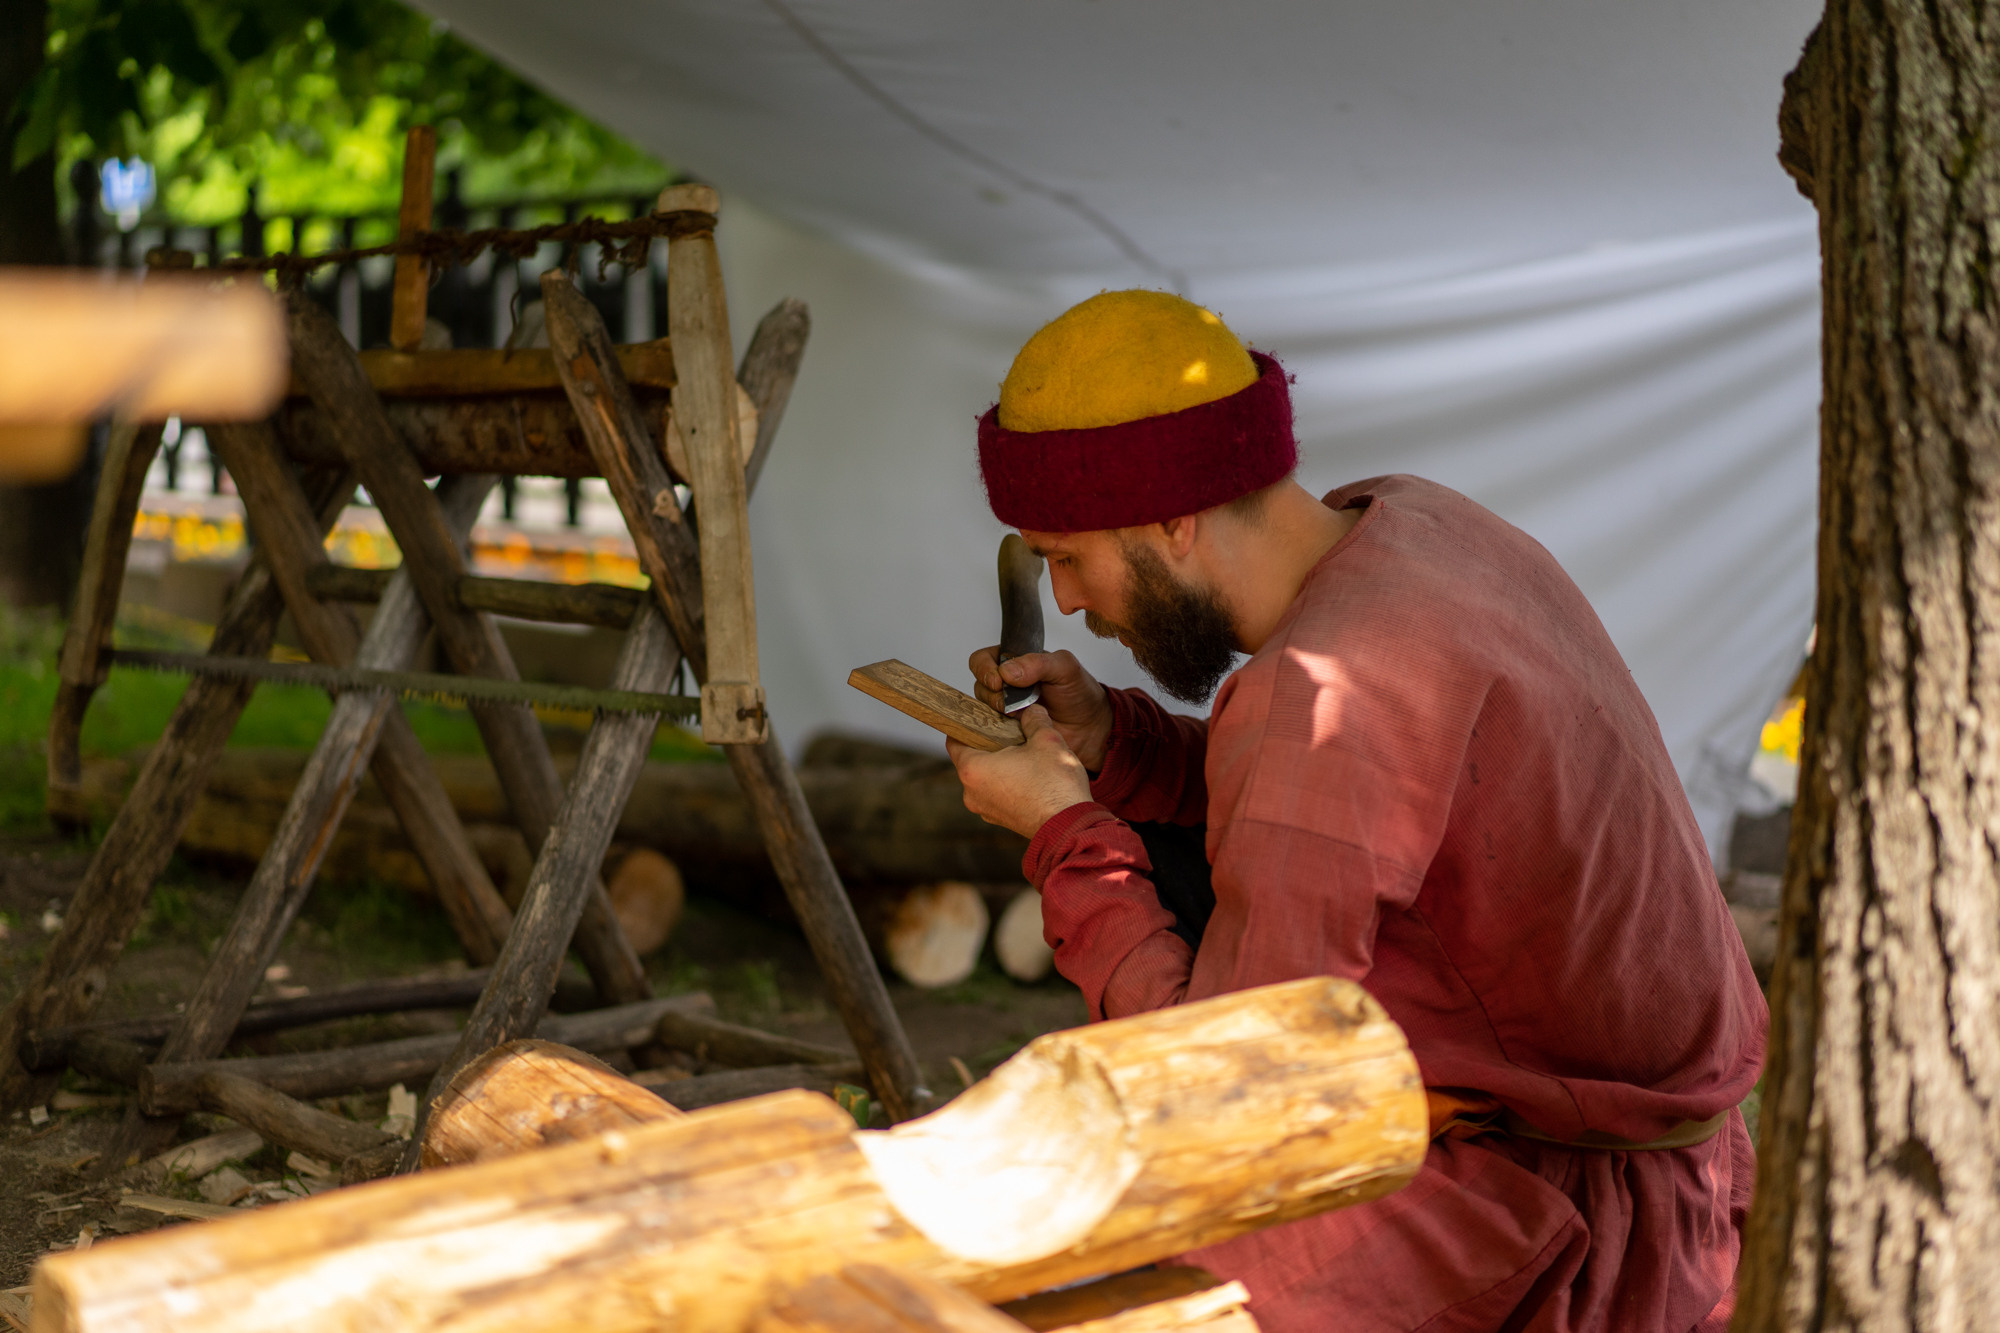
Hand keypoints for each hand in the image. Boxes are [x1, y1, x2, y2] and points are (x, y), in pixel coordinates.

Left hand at [948, 706, 1093, 838]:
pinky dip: (1010, 783)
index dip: (969, 724)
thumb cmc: (1054, 786)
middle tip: (1015, 733)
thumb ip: (1034, 720)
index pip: (955, 739)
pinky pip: (999, 794)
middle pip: (972, 758)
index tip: (986, 716)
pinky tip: (1033, 776)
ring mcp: (986, 810)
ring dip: (1002, 765)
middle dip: (991, 744)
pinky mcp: (1002, 820)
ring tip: (1028, 755)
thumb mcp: (1047, 740)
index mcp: (972, 770)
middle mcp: (971, 793)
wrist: (1070, 827)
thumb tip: (1032, 711)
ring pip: (987, 777)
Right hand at [967, 646, 1112, 770]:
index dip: (984, 669)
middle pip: (979, 685)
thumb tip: (1007, 671)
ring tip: (1019, 716)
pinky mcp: (1007, 732)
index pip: (982, 659)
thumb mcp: (1065, 668)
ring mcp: (1005, 709)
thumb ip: (1037, 663)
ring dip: (997, 713)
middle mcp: (1006, 685)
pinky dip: (999, 730)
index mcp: (1016, 662)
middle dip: (991, 694)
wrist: (1091, 729)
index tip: (997, 681)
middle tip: (1010, 703)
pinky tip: (1018, 729)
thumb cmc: (1080, 694)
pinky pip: (990, 731)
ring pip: (982, 709)